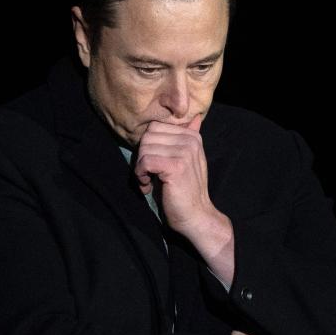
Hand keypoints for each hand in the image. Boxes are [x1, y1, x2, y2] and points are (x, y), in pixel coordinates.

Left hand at [133, 113, 214, 236]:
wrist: (196, 216)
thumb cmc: (185, 190)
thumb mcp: (185, 160)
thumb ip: (184, 139)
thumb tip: (194, 118)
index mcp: (192, 136)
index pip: (154, 127)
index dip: (147, 147)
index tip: (152, 166)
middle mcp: (190, 141)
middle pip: (147, 136)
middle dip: (141, 157)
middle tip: (147, 176)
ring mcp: (184, 152)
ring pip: (144, 149)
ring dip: (140, 169)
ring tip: (148, 183)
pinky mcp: (176, 166)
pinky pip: (145, 161)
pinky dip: (140, 175)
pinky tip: (148, 187)